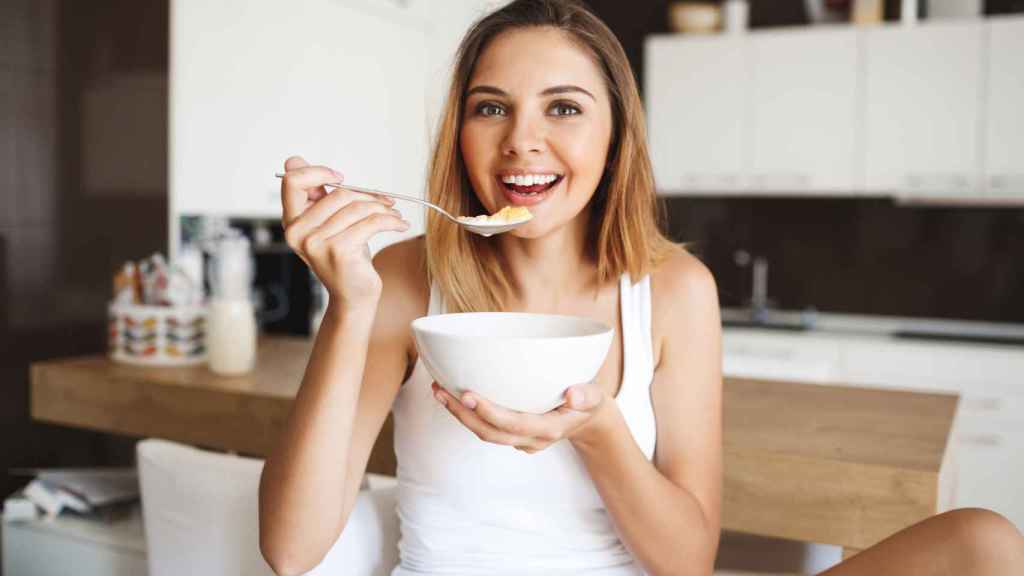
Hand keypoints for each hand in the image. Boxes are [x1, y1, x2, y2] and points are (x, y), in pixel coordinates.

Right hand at [280, 156, 408, 311]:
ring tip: (393, 214)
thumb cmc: (345, 256)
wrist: (354, 296)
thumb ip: (315, 194)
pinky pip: (371, 223)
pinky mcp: (339, 251)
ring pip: (357, 207)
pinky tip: (400, 224)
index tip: (340, 178)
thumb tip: (294, 159)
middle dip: (367, 196)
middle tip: (385, 202)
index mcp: (291, 221)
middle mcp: (298, 233)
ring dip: (382, 208)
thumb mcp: (327, 222)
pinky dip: (391, 221)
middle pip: (337, 193)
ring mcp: (316, 243)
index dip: (318, 172)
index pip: (292, 181)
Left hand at [431, 381, 609, 453]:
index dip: (489, 412)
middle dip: (463, 415)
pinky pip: (486, 428)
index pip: (514, 424)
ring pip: (484, 433)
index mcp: (549, 429)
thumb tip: (573, 393)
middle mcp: (531, 438)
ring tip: (439, 391)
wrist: (586, 419)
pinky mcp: (512, 435)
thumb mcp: (594, 396)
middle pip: (490, 433)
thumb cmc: (587, 401)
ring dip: (459, 415)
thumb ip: (587, 395)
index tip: (468, 395)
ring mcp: (520, 440)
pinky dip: (468, 414)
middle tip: (441, 391)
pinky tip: (452, 395)